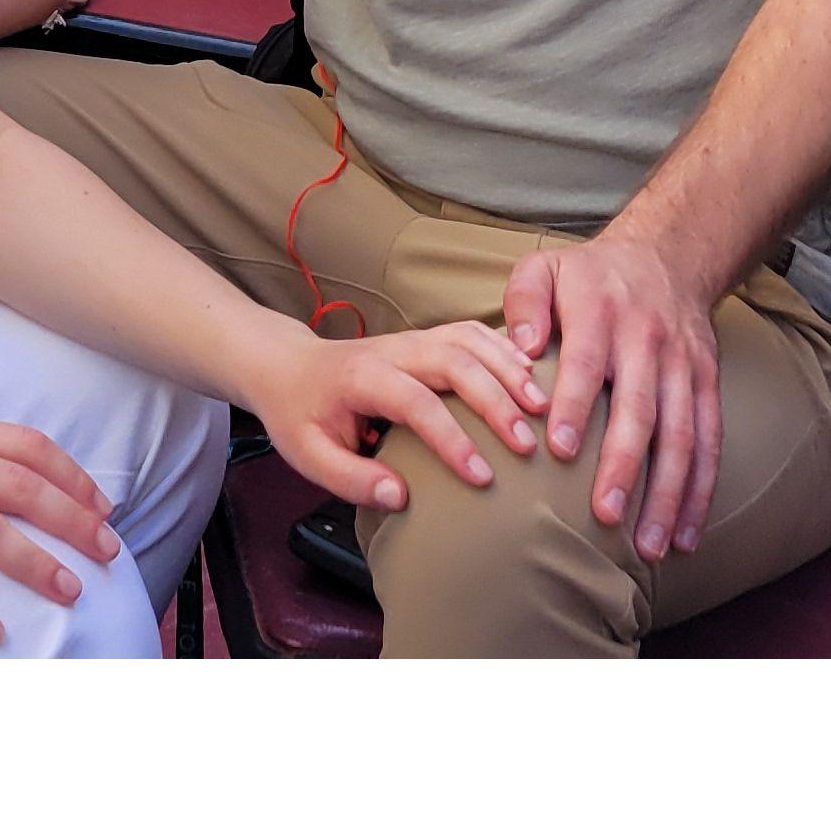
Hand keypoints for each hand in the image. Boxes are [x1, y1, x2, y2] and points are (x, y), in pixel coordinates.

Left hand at [251, 315, 544, 518]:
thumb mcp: (307, 455)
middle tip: (528, 444)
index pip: (414, 402)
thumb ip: (351, 479)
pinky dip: (504, 349)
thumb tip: (400, 498)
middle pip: (453, 361)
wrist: (289, 366)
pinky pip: (472, 332)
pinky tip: (532, 375)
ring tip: (542, 406)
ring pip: (469, 340)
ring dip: (508, 370)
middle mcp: (393, 350)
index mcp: (362, 377)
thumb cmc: (300, 414)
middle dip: (495, 401)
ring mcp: (413, 339)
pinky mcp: (427, 339)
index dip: (451, 439)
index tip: (482, 477)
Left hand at [504, 230, 722, 558]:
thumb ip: (523, 300)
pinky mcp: (707, 383)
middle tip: (605, 515)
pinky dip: (701, 492)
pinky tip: (686, 536)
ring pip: (682, 435)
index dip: (576, 406)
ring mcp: (683, 365)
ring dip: (668, 494)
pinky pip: (710, 442)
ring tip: (647, 547)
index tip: (560, 450)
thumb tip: (520, 345)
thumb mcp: (545, 267)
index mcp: (601, 312)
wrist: (666, 255)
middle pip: (640, 408)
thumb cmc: (588, 276)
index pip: (588, 362)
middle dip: (625, 465)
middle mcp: (648, 340)